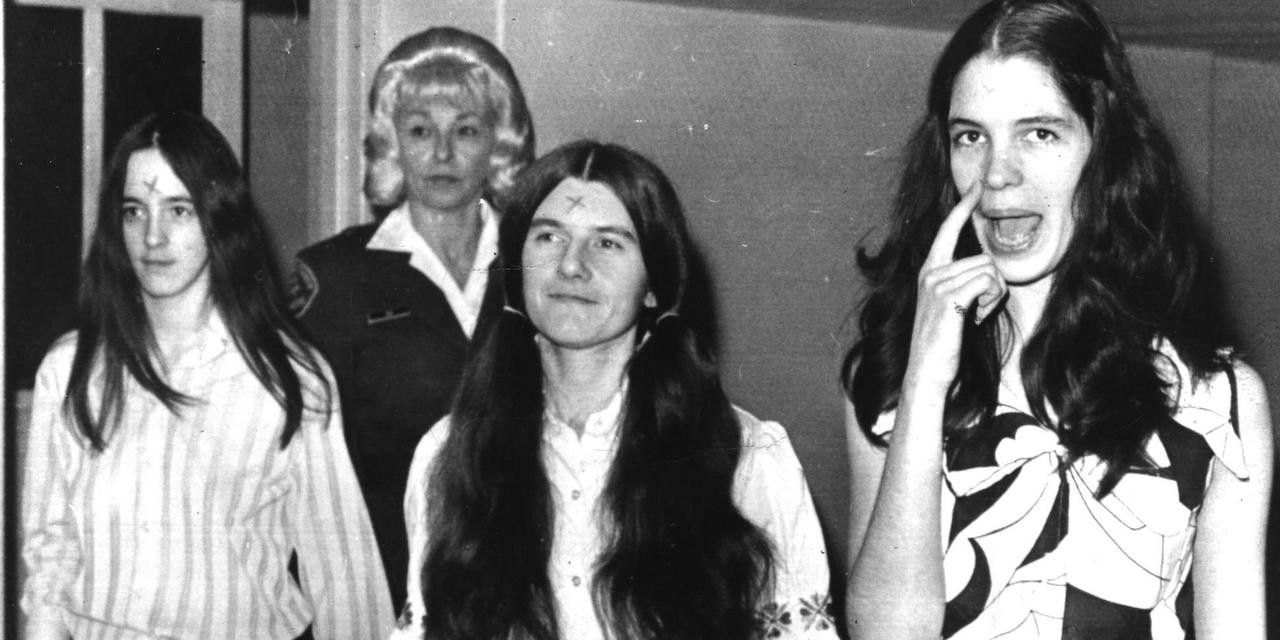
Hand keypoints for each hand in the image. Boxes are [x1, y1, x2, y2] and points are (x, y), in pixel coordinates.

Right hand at [905, 181, 1006, 391]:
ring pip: (990, 271)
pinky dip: (991, 302)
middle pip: (984, 258)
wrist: (927, 370)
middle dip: (993, 285)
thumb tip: (989, 271)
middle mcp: (930, 272)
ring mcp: (936, 283)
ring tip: (974, 316)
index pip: (947, 229)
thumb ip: (963, 283)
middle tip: (979, 310)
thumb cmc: (944, 342)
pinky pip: (988, 283)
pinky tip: (976, 319)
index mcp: (929, 270)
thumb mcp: (951, 305)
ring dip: (994, 296)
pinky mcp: (948, 297)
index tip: (976, 185)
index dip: (963, 206)